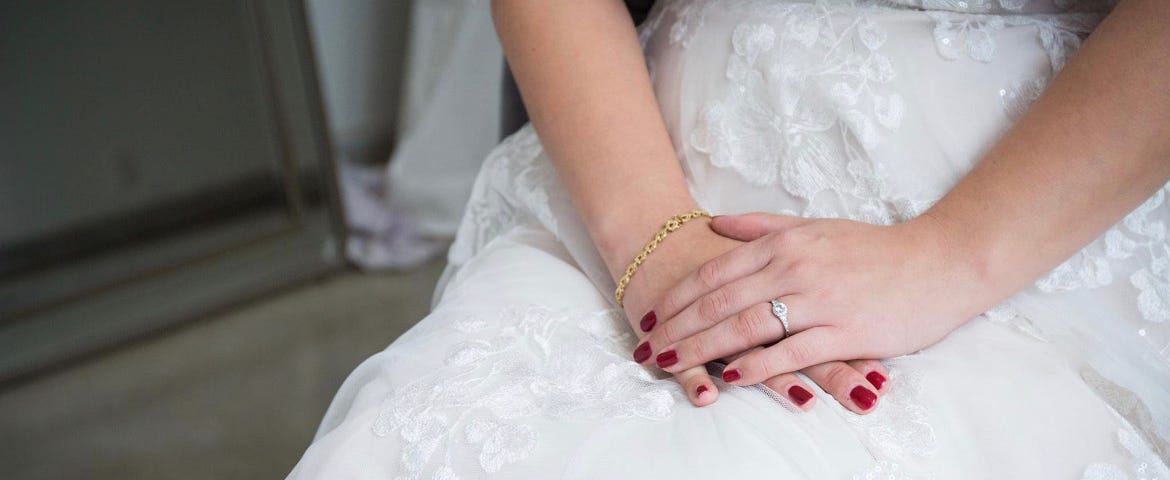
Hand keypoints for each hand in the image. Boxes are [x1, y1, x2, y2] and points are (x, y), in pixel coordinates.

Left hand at [639, 212, 985, 393]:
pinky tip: (731, 376)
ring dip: (703, 347)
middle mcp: (795, 268)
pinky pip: (791, 351)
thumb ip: (762, 226)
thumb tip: (715, 224)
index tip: (651, 314)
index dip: (679, 295)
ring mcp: (819, 300)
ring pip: (747, 325)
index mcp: (785, 243)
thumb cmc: (875, 248)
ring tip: (672, 363)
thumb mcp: (814, 226)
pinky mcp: (844, 331)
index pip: (717, 271)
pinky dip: (758, 365)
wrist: (940, 261)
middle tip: (647, 347)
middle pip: (722, 301)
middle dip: (678, 326)